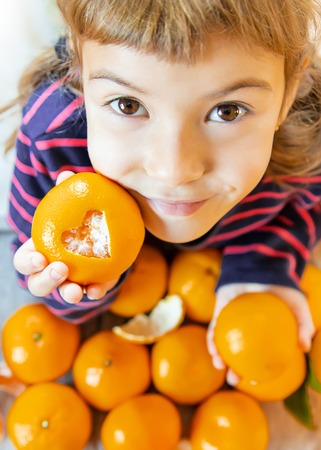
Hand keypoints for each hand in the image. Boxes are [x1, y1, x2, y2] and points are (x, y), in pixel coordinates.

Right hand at [13, 171, 118, 303]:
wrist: (112, 225)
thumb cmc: (83, 214)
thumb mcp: (76, 201)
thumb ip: (68, 191)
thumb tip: (66, 174)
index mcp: (42, 248)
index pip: (24, 260)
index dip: (28, 262)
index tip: (39, 257)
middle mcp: (53, 268)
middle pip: (37, 283)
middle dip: (45, 280)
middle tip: (60, 269)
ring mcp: (73, 279)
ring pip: (61, 293)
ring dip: (66, 292)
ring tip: (76, 290)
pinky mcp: (94, 283)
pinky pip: (91, 293)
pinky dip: (93, 293)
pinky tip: (96, 289)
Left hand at [206, 283, 314, 384]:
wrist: (260, 265)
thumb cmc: (280, 286)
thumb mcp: (297, 305)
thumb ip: (303, 325)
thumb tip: (303, 348)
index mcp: (263, 335)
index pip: (259, 358)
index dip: (256, 374)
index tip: (254, 383)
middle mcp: (246, 331)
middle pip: (238, 355)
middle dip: (234, 372)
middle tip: (233, 380)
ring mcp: (231, 321)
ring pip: (223, 344)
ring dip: (218, 357)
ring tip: (220, 366)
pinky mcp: (219, 311)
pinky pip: (213, 327)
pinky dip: (212, 339)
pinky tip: (213, 349)